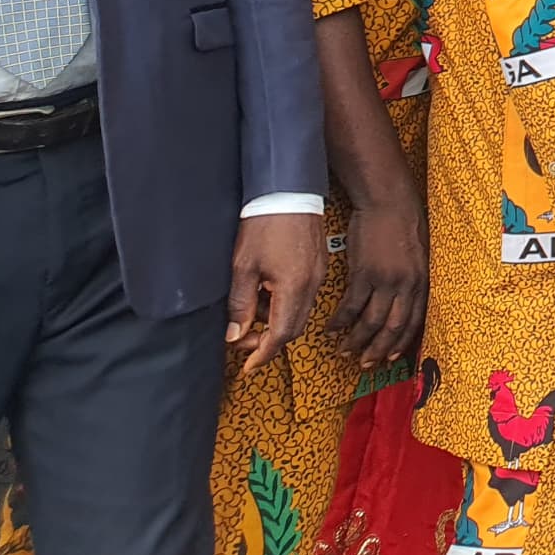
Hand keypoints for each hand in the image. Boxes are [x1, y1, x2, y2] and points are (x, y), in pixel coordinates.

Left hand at [225, 213, 327, 375]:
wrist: (289, 189)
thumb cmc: (265, 224)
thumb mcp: (243, 267)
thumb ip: (240, 305)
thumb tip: (236, 334)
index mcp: (294, 288)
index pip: (282, 335)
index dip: (263, 354)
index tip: (248, 365)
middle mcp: (312, 285)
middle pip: (294, 327)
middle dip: (268, 339)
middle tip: (242, 337)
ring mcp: (318, 274)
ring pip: (299, 311)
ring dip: (275, 320)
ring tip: (250, 309)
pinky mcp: (318, 264)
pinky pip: (304, 295)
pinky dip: (284, 303)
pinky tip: (266, 292)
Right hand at [327, 193, 427, 367]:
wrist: (388, 200)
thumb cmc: (403, 221)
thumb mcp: (418, 252)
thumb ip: (413, 276)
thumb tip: (405, 297)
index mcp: (421, 279)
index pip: (414, 320)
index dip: (402, 341)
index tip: (392, 356)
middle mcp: (406, 284)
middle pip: (393, 327)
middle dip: (379, 350)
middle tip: (366, 365)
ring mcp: (385, 280)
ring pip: (370, 321)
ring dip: (357, 340)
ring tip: (345, 352)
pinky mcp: (363, 273)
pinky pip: (351, 306)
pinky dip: (340, 321)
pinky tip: (331, 329)